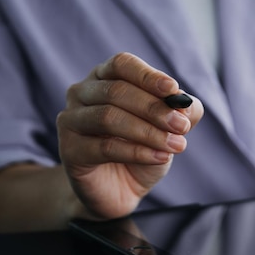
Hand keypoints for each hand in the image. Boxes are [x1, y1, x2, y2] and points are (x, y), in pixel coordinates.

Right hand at [56, 52, 203, 219]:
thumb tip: (186, 103)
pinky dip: (138, 152)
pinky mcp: (69, 150)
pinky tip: (161, 157)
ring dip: (148, 132)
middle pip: (116, 91)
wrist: (119, 189)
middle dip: (154, 109)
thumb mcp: (168, 128)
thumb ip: (181, 112)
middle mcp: (81, 93)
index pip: (122, 64)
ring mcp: (70, 120)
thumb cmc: (142, 149)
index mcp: (104, 77)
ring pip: (109, 118)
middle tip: (182, 127)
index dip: (147, 76)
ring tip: (177, 145)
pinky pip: (105, 147)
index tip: (173, 89)